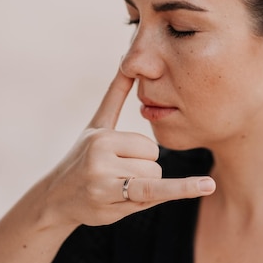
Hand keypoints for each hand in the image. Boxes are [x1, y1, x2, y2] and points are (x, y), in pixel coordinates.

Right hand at [47, 68, 215, 227]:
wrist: (55, 199)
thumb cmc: (81, 158)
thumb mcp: (97, 125)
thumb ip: (115, 95)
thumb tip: (126, 61)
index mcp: (101, 136)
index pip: (148, 144)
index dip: (140, 156)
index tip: (118, 161)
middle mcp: (101, 155)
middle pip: (154, 162)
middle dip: (142, 172)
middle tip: (114, 178)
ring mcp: (105, 180)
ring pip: (154, 179)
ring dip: (142, 189)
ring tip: (113, 189)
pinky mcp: (110, 202)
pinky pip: (156, 192)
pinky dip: (183, 189)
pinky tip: (207, 185)